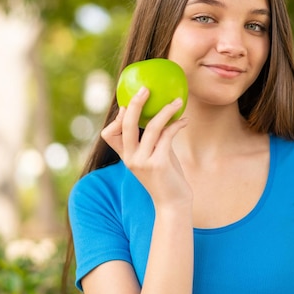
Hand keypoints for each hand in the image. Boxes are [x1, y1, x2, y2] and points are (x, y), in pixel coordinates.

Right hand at [101, 87, 191, 207]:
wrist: (173, 203)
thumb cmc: (166, 178)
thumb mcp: (155, 156)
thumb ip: (153, 138)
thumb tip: (161, 114)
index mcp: (126, 156)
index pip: (109, 134)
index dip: (116, 118)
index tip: (126, 104)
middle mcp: (130, 158)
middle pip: (127, 124)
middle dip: (135, 104)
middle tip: (146, 89)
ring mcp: (143, 161)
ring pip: (151, 127)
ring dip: (166, 111)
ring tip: (178, 101)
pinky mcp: (158, 163)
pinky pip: (167, 135)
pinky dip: (177, 125)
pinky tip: (184, 120)